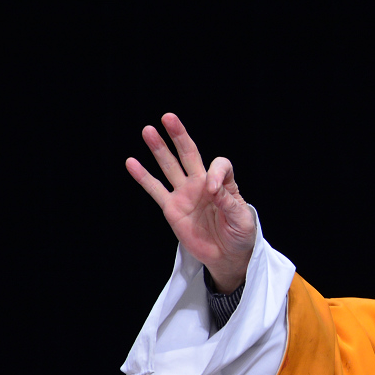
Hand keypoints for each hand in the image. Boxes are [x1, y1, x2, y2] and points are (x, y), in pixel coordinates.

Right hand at [126, 113, 255, 292]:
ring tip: (148, 130)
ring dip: (159, 149)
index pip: (219, 165)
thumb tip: (211, 187)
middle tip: (168, 117)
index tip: (213, 189)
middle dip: (179, 136)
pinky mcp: (172, 208)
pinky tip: (131, 162)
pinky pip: (155, 190)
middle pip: (189, 154)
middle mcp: (202, 184)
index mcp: (225, 184)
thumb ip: (229, 202)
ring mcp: (186, 194)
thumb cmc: (240, 235)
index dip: (216, 172)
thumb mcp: (242, 219)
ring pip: (170, 166)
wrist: (228, 256)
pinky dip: (143, 176)